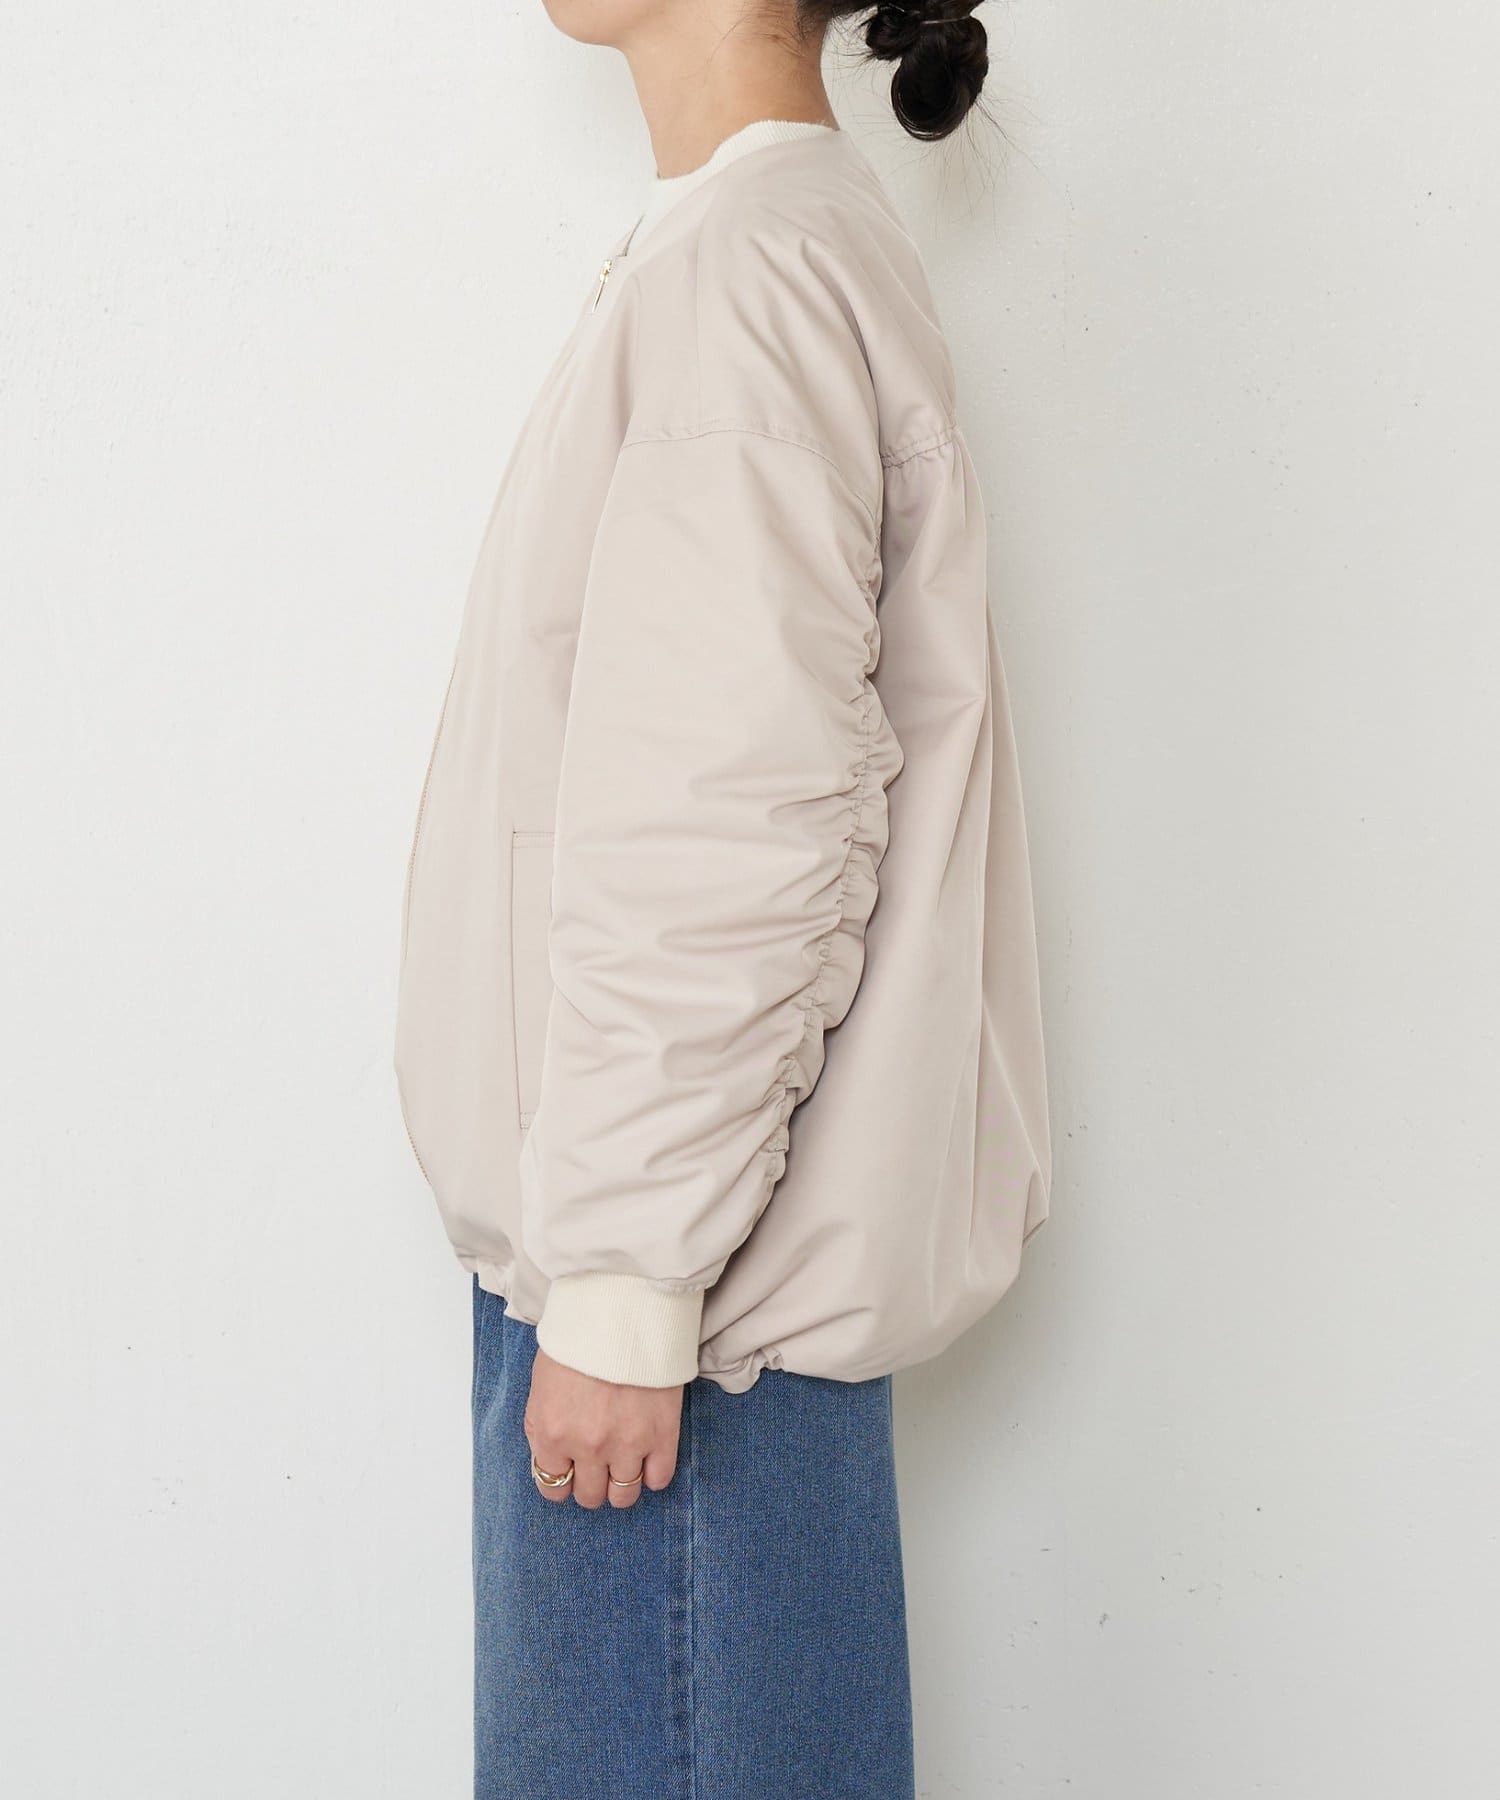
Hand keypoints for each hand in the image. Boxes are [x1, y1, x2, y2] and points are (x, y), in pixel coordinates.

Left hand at [524, 1345, 683, 1508]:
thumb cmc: (578, 1339)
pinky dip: (653, 1474)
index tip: (570, 1472)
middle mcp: (587, 1447)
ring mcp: (627, 1445)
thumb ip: (544, 1428)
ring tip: (623, 1464)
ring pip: (624, 1495)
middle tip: (597, 1466)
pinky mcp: (662, 1435)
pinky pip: (659, 1479)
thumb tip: (554, 1458)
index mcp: (552, 1434)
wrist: (621, 1310)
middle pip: (590, 1496)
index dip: (562, 1480)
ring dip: (621, 1483)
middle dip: (591, 1483)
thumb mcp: (542, 1385)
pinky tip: (648, 1456)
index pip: (553, 1487)